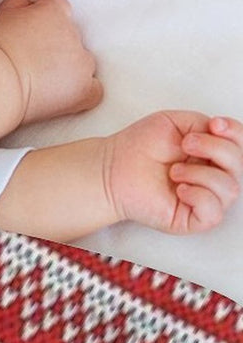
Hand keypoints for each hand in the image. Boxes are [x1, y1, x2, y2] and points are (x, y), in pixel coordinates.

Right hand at [0, 0, 101, 124]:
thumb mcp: (2, 14)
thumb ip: (20, 4)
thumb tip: (28, 5)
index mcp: (55, 11)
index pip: (58, 9)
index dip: (43, 22)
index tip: (30, 35)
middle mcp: (74, 33)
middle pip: (71, 37)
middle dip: (56, 46)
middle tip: (31, 60)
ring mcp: (82, 62)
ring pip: (83, 62)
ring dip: (68, 69)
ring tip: (43, 81)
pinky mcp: (84, 89)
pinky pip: (94, 89)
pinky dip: (83, 92)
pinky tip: (65, 96)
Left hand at [104, 112, 242, 233]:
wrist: (111, 167)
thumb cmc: (138, 147)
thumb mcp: (175, 123)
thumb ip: (204, 124)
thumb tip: (222, 133)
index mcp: (212, 155)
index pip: (241, 146)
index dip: (236, 133)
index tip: (214, 124)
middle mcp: (213, 177)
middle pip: (240, 165)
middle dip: (216, 149)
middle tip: (185, 144)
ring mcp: (205, 199)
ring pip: (231, 189)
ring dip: (200, 174)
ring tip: (173, 170)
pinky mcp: (192, 219)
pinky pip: (214, 212)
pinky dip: (199, 196)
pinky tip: (179, 189)